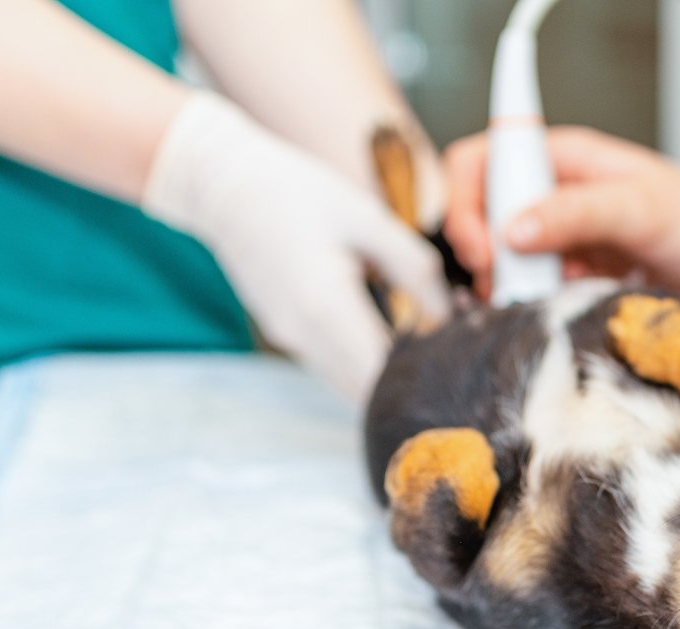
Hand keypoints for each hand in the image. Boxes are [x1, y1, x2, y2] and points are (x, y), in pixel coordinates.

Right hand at [142, 92, 448, 402]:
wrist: (223, 185)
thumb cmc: (298, 192)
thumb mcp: (368, 219)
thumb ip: (416, 270)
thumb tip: (450, 316)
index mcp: (326, 308)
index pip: (384, 376)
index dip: (424, 376)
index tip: (456, 358)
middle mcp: (304, 337)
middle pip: (369, 392)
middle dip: (410, 381)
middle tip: (449, 354)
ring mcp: (291, 340)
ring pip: (351, 385)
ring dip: (387, 374)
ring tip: (425, 341)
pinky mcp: (286, 335)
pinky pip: (334, 366)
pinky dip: (364, 361)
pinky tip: (391, 333)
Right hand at [443, 126, 679, 303]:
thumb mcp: (637, 207)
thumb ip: (574, 214)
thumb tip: (511, 230)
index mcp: (561, 158)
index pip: (482, 163)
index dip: (467, 203)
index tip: (484, 248)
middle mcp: (555, 193)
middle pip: (484, 217)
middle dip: (487, 255)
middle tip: (508, 287)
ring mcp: (564, 236)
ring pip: (507, 260)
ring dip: (512, 286)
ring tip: (538, 303)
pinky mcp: (576, 273)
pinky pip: (537, 289)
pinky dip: (539, 304)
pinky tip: (562, 311)